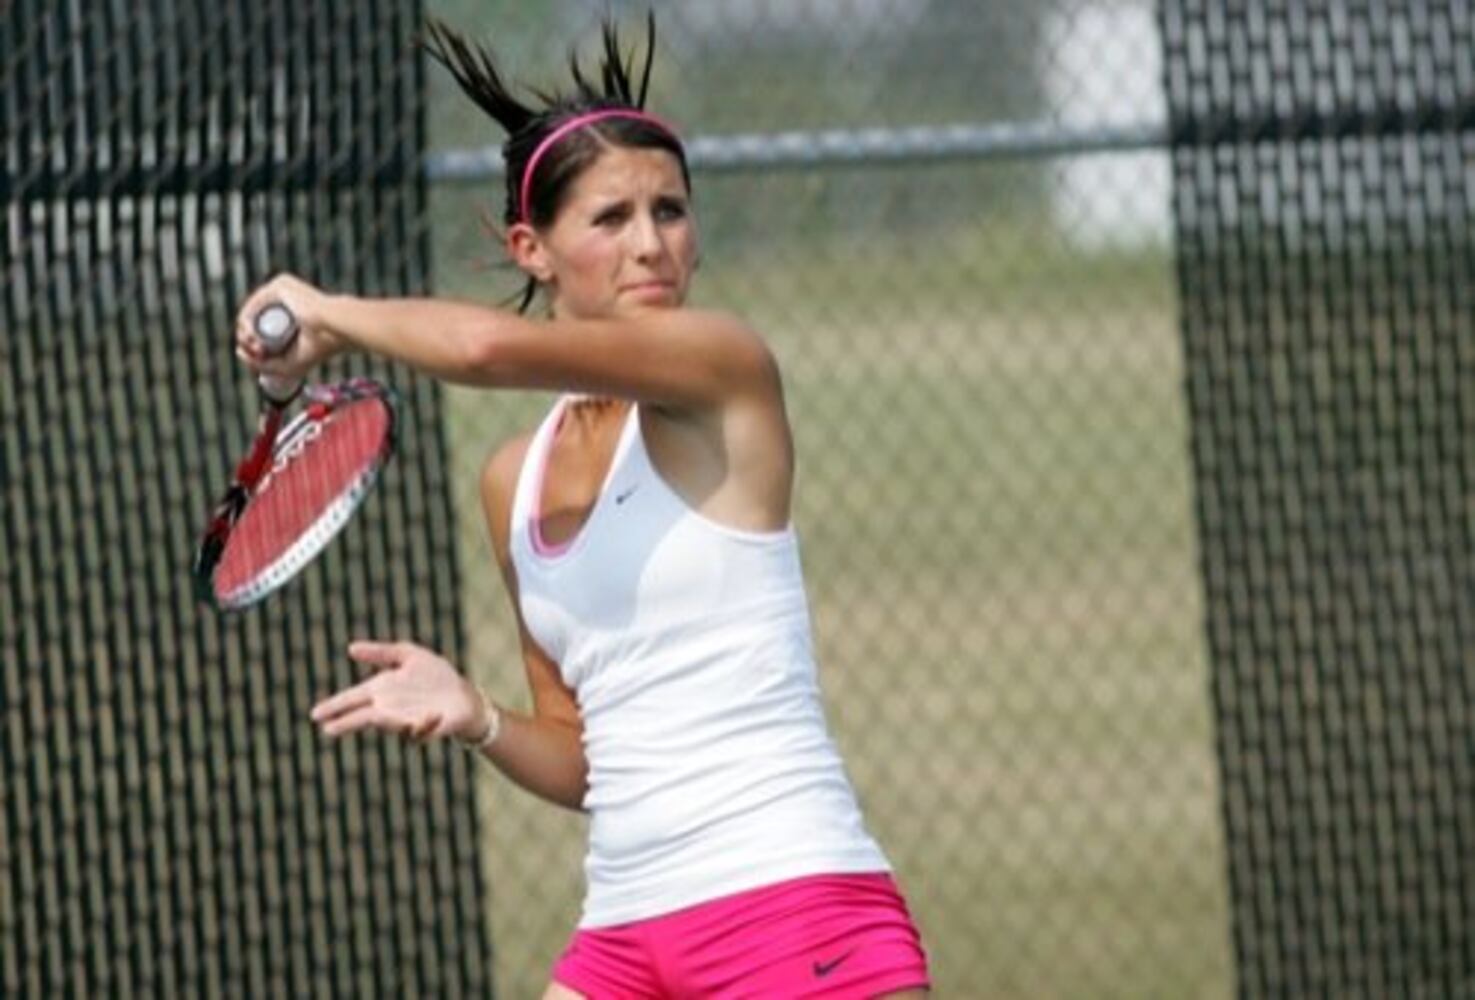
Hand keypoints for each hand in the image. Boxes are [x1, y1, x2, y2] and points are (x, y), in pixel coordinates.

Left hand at [235, 273, 344, 381]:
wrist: (333, 329)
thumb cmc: (317, 349)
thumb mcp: (286, 366)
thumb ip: (260, 364)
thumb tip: (237, 351)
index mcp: (292, 318)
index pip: (262, 331)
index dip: (254, 346)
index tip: (261, 357)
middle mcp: (286, 303)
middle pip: (254, 321)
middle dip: (247, 339)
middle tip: (257, 352)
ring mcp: (283, 292)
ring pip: (251, 312)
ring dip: (245, 331)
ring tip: (253, 344)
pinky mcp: (280, 285)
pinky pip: (255, 302)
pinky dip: (247, 318)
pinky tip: (251, 332)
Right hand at [310, 640, 491, 743]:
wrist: (462, 694)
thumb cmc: (433, 675)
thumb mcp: (407, 655)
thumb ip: (380, 652)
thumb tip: (350, 648)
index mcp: (382, 690)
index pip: (353, 699)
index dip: (335, 706)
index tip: (316, 714)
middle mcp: (390, 709)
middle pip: (364, 716)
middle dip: (348, 722)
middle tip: (328, 729)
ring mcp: (408, 720)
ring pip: (391, 724)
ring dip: (385, 722)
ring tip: (373, 718)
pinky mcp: (430, 728)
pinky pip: (423, 730)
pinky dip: (424, 726)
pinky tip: (424, 719)